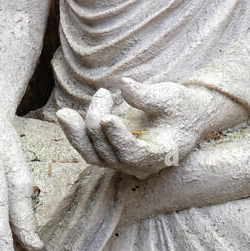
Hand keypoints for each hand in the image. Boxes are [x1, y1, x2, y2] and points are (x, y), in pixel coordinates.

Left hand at [57, 78, 210, 178]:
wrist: (186, 115)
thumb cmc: (182, 106)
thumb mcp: (172, 97)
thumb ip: (148, 96)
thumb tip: (124, 85)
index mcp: (160, 155)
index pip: (134, 153)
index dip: (118, 138)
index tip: (107, 117)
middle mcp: (140, 166)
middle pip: (109, 154)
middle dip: (97, 123)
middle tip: (103, 94)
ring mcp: (124, 162)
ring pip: (94, 156)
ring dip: (77, 134)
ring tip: (63, 113)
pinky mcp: (112, 153)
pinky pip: (90, 149)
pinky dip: (76, 134)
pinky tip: (64, 116)